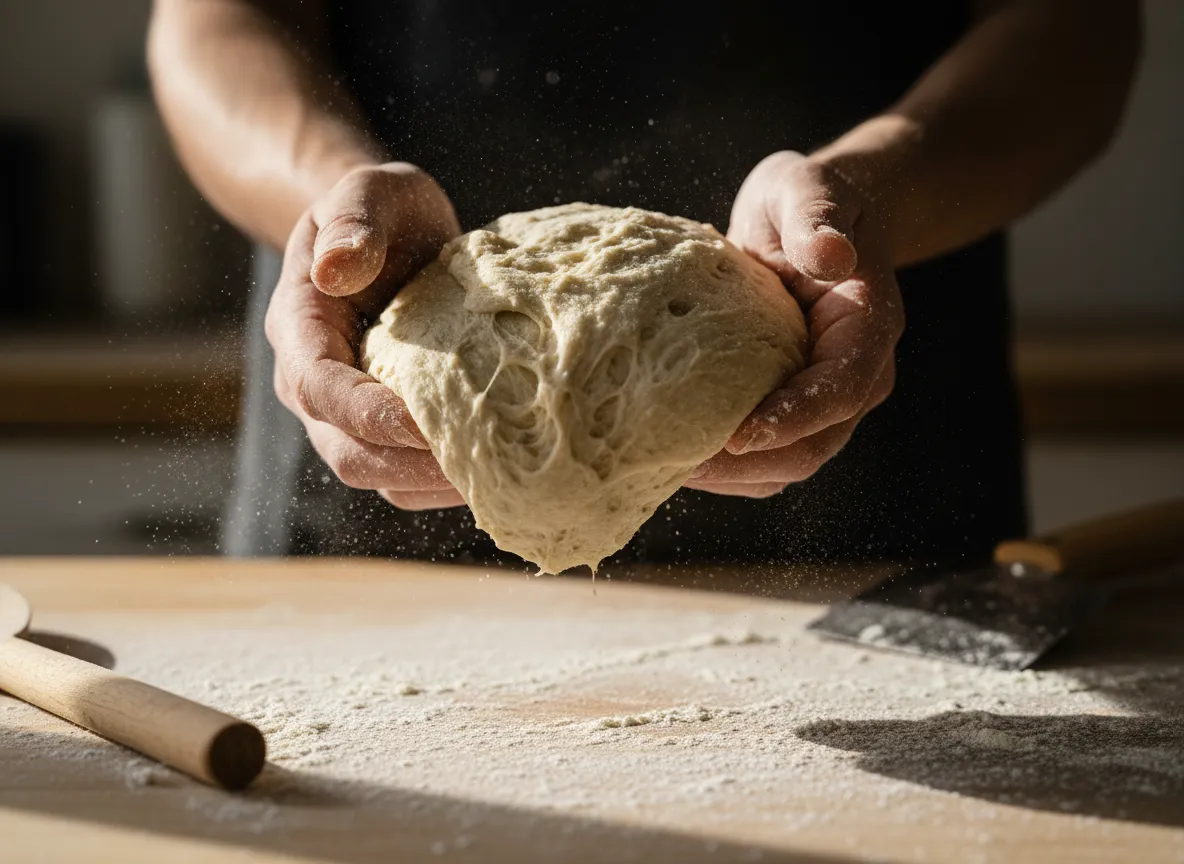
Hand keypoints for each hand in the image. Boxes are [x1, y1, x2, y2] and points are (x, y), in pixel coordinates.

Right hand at [265, 162, 466, 509]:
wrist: (388, 237)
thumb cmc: (382, 211)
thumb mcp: (368, 190)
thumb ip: (352, 219)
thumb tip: (336, 269)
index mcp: (301, 330)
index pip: (319, 389)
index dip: (369, 415)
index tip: (426, 425)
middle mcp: (315, 387)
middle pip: (347, 454)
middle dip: (409, 468)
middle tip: (479, 471)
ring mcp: (348, 416)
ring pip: (379, 478)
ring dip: (433, 487)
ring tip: (500, 482)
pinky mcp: (386, 430)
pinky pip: (407, 477)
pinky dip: (445, 484)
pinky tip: (499, 473)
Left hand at [687, 151, 903, 497]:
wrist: (810, 219)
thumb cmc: (803, 199)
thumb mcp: (806, 189)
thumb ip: (818, 218)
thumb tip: (832, 255)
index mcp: (867, 328)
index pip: (841, 390)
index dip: (794, 419)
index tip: (740, 435)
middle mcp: (856, 375)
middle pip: (815, 445)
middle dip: (751, 465)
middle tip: (683, 465)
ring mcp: (827, 400)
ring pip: (791, 464)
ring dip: (735, 478)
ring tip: (669, 471)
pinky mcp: (795, 408)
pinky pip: (769, 457)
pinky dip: (729, 469)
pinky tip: (677, 459)